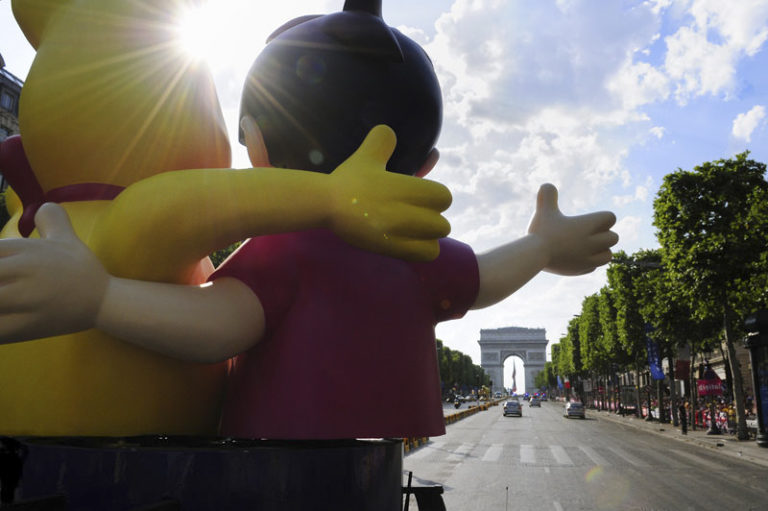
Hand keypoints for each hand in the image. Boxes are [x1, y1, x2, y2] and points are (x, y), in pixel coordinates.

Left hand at [0, 203, 108, 343]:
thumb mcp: (67, 238)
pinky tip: (4, 321)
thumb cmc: (81, 270)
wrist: (104, 301)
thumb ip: (50, 218)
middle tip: (1, 286)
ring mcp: (23, 299)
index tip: (2, 274)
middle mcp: (22, 270)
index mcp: (25, 249)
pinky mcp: (25, 325)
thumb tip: (39, 207)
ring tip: (4, 305)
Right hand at [327, 125, 451, 260]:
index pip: (443, 197)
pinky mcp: (391, 249)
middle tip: (416, 215)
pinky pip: (425, 255)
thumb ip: (382, 141)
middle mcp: (406, 212)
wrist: (326, 204)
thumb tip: (390, 131)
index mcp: (406, 188)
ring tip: (414, 232)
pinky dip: (422, 250)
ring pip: (436, 240)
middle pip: (442, 223)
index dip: (436, 198)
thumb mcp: (366, 156)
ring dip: (428, 237)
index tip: (422, 197)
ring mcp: (399, 233)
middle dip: (432, 219)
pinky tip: (409, 243)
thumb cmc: (348, 180)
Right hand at [527, 184, 617, 274]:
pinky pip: (594, 266)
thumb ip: (547, 195)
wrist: (534, 255)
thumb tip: (547, 185)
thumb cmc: (540, 231)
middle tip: (589, 234)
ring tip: (588, 247)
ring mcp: (588, 258)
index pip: (611, 218)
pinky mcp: (582, 269)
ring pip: (609, 255)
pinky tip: (577, 258)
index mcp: (587, 225)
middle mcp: (592, 242)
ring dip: (601, 250)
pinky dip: (589, 262)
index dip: (603, 217)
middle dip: (604, 235)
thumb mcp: (543, 210)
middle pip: (614, 238)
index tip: (590, 220)